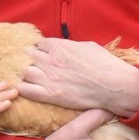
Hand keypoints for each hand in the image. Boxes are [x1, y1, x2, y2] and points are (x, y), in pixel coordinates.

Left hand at [19, 39, 138, 118]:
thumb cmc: (106, 64)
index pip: (39, 44)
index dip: (42, 50)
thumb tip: (66, 47)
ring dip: (28, 74)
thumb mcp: (88, 46)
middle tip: (40, 68)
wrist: (114, 85)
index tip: (46, 56)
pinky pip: (26, 90)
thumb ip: (70, 46)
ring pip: (25, 72)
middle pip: (29, 56)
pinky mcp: (51, 95)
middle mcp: (50, 60)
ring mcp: (49, 78)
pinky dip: (24, 89)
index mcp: (59, 46)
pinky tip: (30, 90)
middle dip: (33, 60)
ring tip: (35, 79)